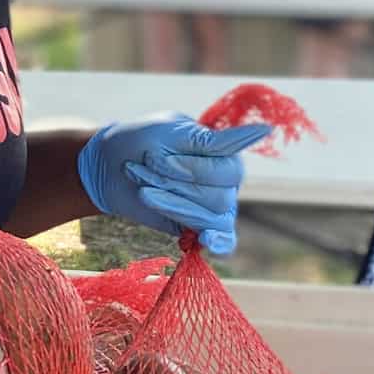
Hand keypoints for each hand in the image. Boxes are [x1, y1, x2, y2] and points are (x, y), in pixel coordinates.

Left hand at [78, 116, 272, 255]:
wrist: (107, 166)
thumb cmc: (140, 141)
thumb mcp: (171, 132)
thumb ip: (213, 141)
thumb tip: (266, 130)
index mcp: (225, 153)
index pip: (226, 170)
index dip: (190, 168)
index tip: (154, 157)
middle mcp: (226, 181)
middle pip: (218, 196)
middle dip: (175, 186)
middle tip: (144, 170)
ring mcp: (215, 205)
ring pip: (209, 218)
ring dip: (170, 203)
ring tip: (144, 188)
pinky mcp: (198, 227)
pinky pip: (224, 241)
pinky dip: (218, 243)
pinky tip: (206, 242)